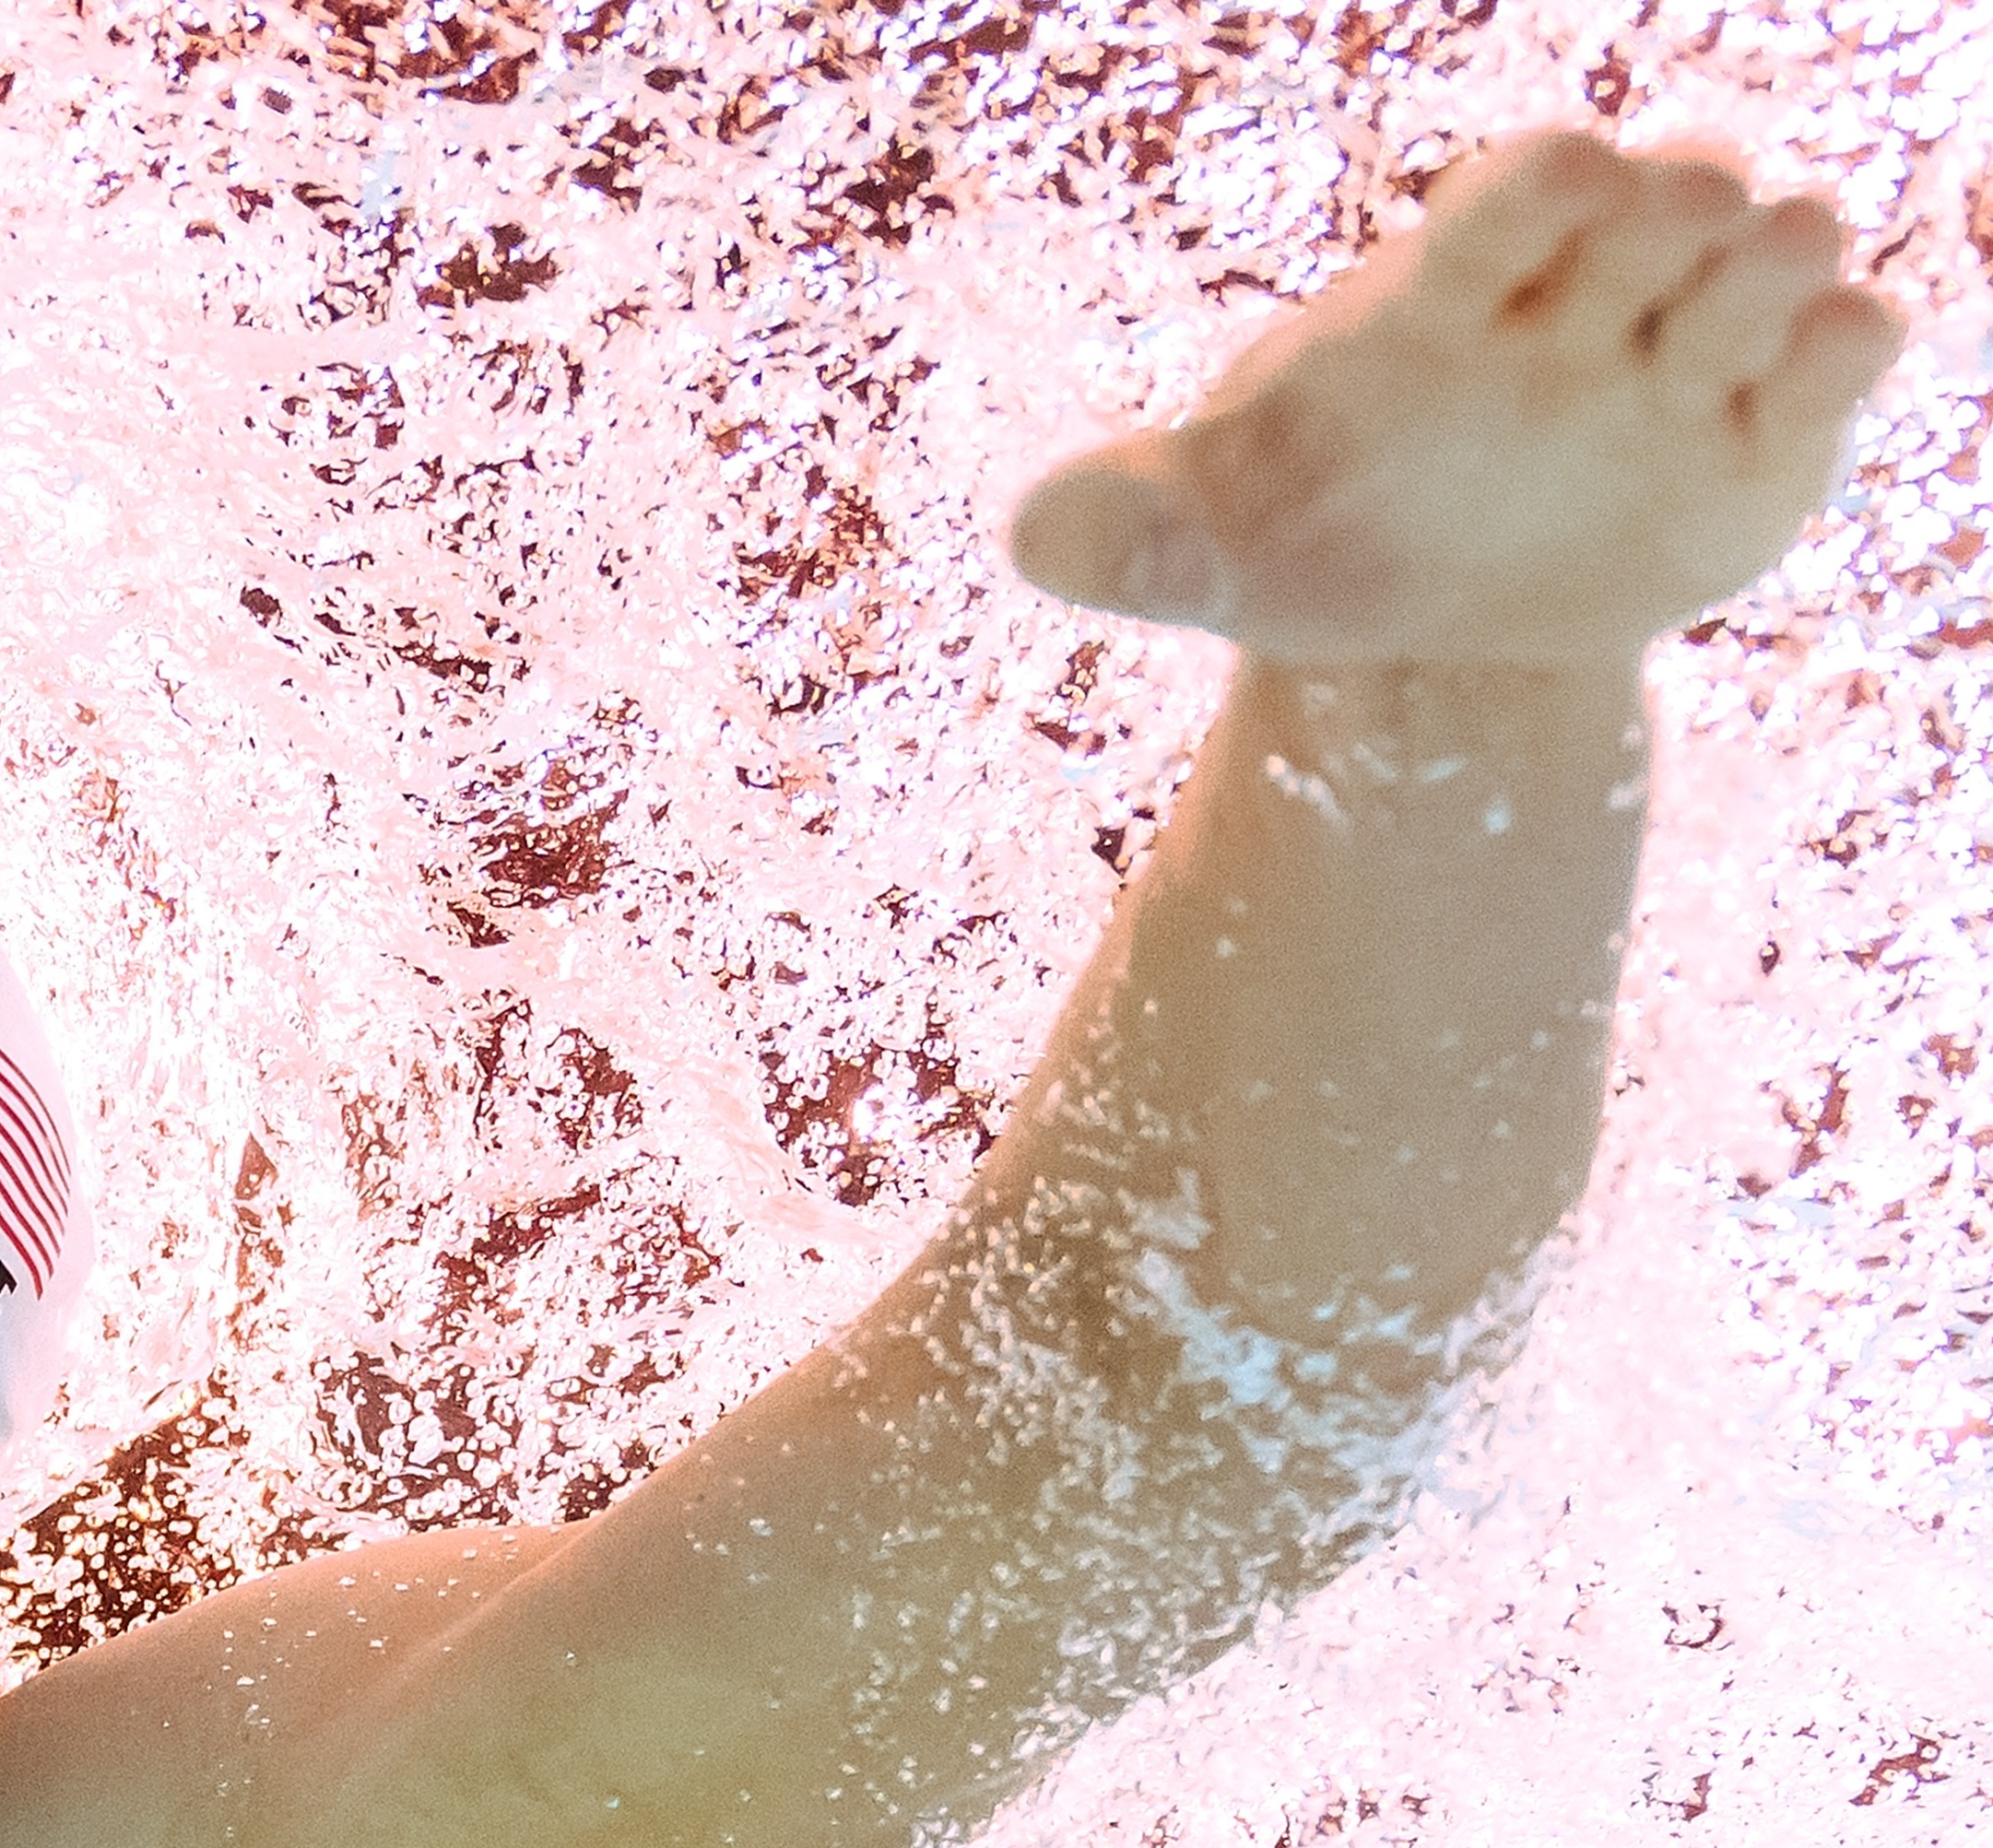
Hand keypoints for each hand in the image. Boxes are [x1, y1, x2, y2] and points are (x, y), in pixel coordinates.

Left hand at [1010, 130, 1907, 668]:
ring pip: (1772, 254)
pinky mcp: (1763, 432)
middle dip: (1685, 211)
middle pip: (1666, 201)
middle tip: (1684, 249)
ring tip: (1745, 315)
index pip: (1508, 199)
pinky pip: (1841, 353)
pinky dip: (1845, 346)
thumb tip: (1031, 535)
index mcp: (1441, 297)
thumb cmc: (1296, 543)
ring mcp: (1679, 360)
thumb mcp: (1190, 552)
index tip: (1564, 183)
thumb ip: (1116, 532)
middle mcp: (1575, 301)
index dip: (1543, 183)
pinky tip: (1813, 371)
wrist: (1413, 635)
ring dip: (1778, 265)